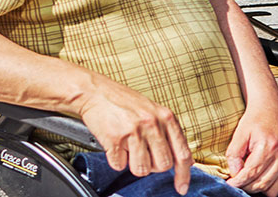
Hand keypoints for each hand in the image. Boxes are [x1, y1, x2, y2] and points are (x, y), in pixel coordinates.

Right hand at [77, 80, 192, 195]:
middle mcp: (152, 124)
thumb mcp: (152, 110)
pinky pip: (119, 166)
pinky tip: (115, 144)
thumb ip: (167, 132)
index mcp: (165, 117)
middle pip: (162, 166)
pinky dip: (116, 159)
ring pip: (142, 170)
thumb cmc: (122, 100)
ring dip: (133, 163)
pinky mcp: (115, 139)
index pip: (182, 153)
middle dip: (152, 165)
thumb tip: (183, 159)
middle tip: (142, 153)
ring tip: (127, 147)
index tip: (181, 187)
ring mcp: (133, 131)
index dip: (183, 175)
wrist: (94, 90)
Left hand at [223, 103, 277, 196]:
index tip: (230, 183)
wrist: (271, 106)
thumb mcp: (239, 132)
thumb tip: (234, 173)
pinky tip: (260, 178)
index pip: (251, 174)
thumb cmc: (255, 117)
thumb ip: (234, 154)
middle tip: (236, 182)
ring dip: (259, 189)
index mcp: (268, 146)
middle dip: (247, 187)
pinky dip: (271, 186)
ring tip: (248, 180)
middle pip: (262, 184)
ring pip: (273, 189)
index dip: (238, 182)